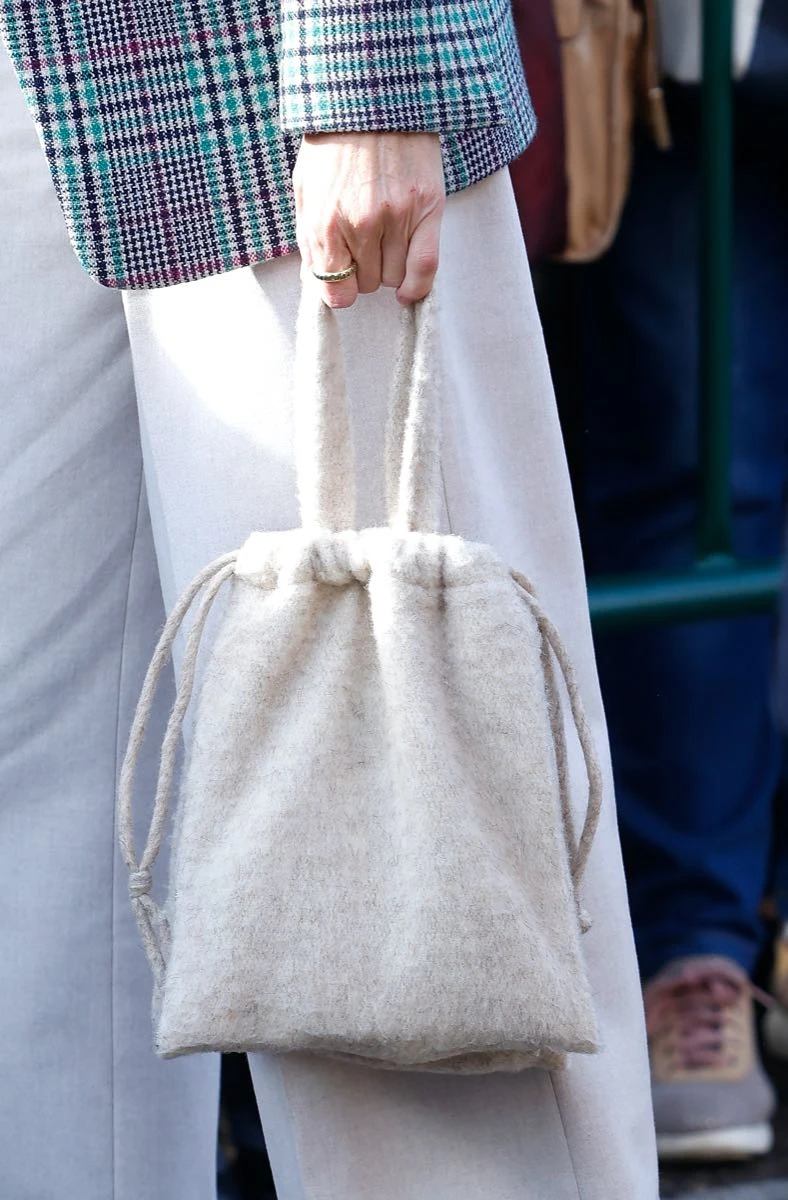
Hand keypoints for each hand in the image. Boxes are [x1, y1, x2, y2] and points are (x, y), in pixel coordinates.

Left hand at [293, 131, 444, 307]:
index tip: (344, 278)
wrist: (372, 93)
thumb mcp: (305, 189)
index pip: (336, 291)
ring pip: (394, 278)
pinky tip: (409, 289)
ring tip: (385, 240)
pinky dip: (417, 287)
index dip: (339, 290)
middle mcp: (362, 224)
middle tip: (363, 243)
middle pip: (368, 284)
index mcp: (325, 222)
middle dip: (364, 271)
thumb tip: (319, 283)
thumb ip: (310, 240)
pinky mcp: (427, 207)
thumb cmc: (334, 142)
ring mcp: (397, 217)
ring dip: (389, 268)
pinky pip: (426, 267)